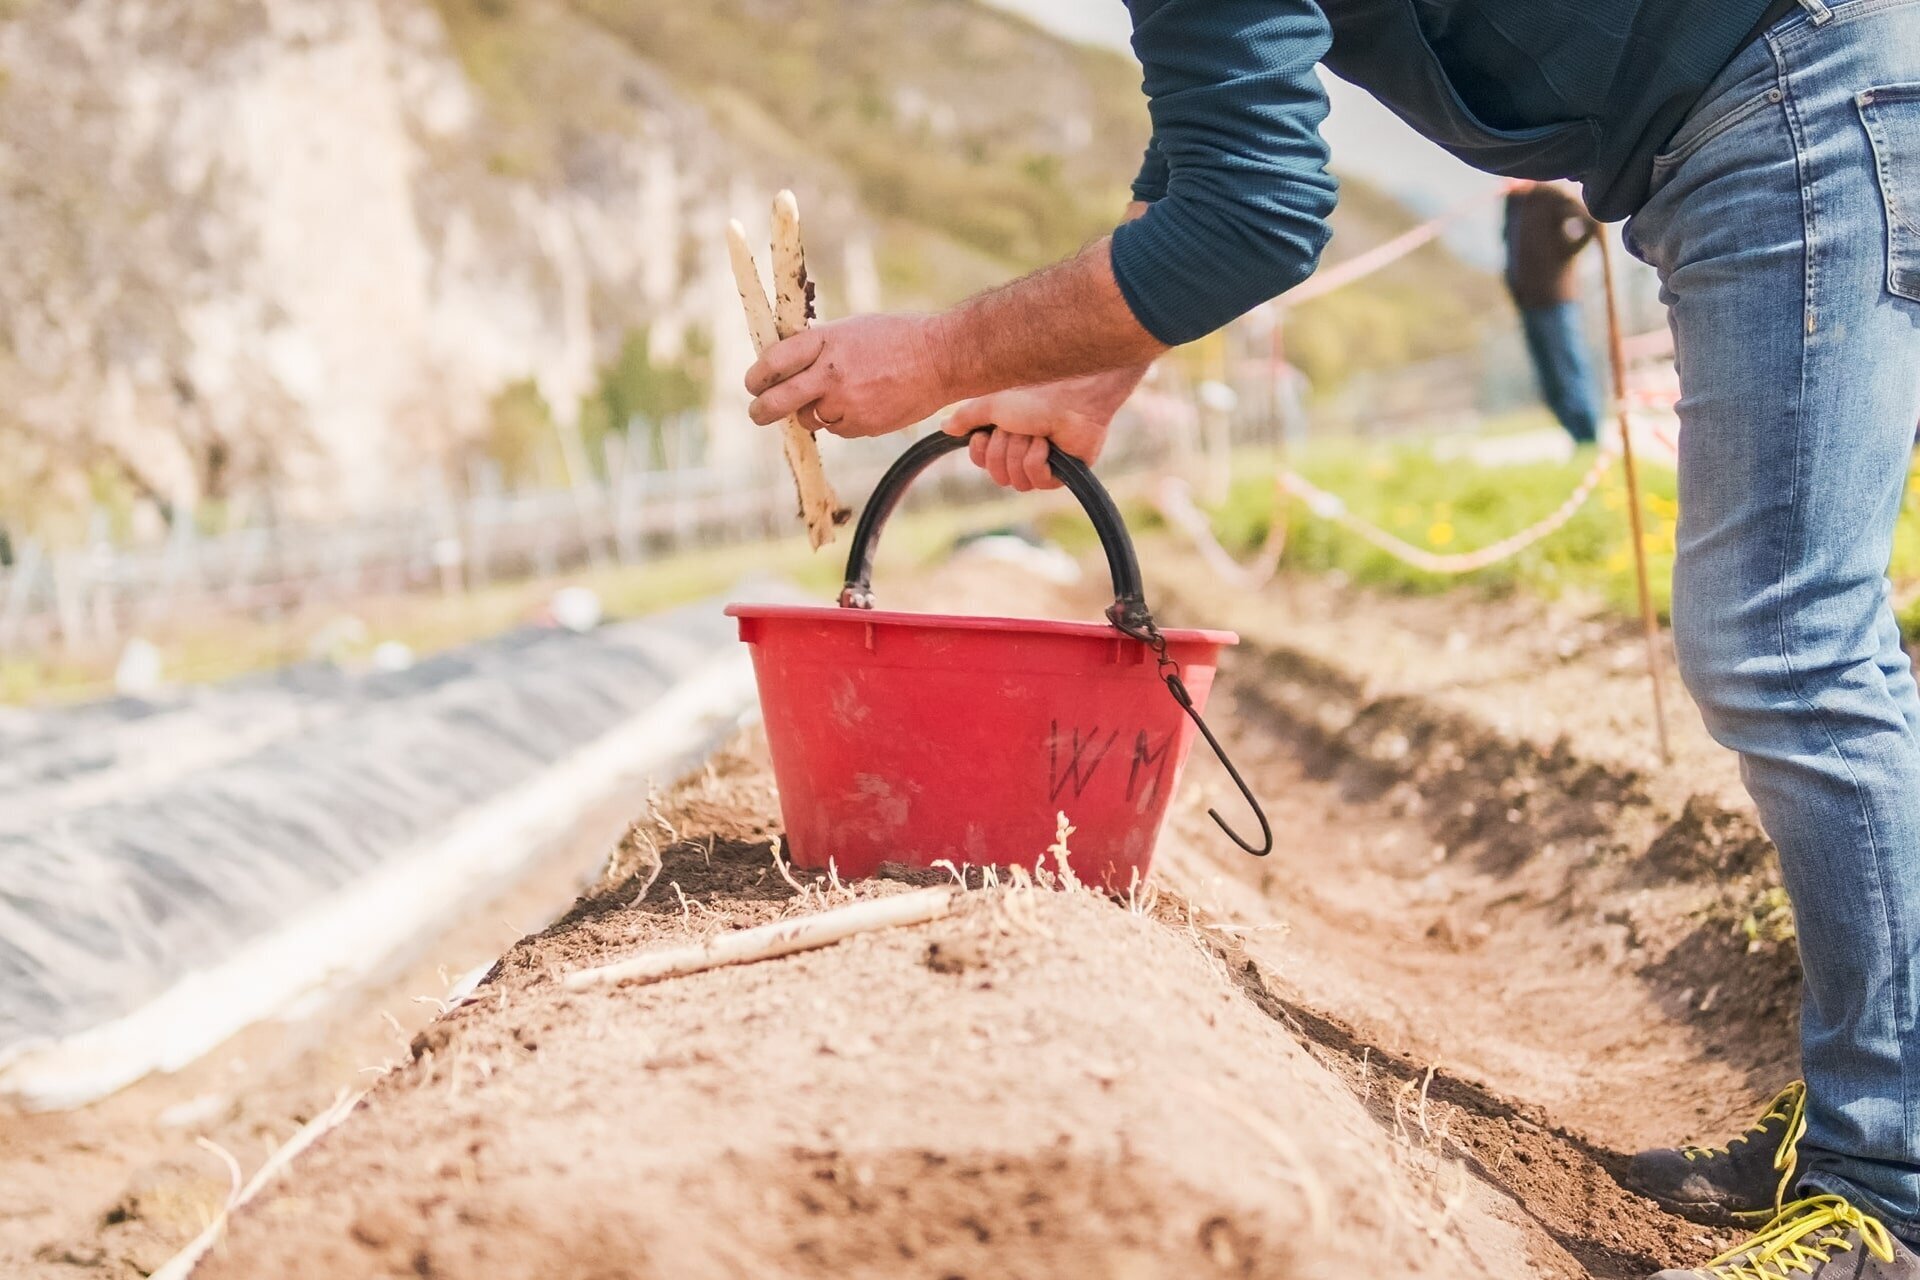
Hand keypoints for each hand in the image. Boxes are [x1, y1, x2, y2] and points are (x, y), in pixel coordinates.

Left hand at [745, 313, 950, 438]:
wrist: (940, 359)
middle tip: (757, 412)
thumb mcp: (851, 329)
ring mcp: (846, 402)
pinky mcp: (862, 425)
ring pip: (809, 418)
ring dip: (813, 411)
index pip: (773, 363)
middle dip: (761, 410)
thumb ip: (817, 346)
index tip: (754, 384)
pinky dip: (842, 419)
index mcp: (826, 341)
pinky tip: (864, 401)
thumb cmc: (895, 338)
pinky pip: (837, 428)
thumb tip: (783, 366)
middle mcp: (831, 373)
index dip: (757, 377)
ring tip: (840, 394)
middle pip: (777, 401)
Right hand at [940, 383, 1119, 491]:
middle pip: (997, 475)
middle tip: (1018, 429)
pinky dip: (1038, 459)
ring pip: (1016, 481)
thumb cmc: (1034, 394)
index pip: (982, 461)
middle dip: (1004, 450)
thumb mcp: (991, 405)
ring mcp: (1043, 463)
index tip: (984, 435)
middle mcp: (1022, 450)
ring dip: (1021, 453)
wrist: (1071, 395)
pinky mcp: (1062, 474)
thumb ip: (968, 417)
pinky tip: (1048, 443)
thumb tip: (944, 426)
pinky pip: (1037, 481)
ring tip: (1037, 434)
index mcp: (1006, 434)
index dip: (981, 453)